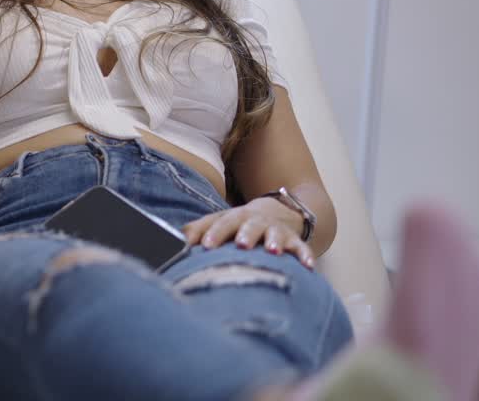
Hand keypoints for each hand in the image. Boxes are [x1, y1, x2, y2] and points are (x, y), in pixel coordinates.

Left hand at [182, 197, 315, 268]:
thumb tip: (170, 237)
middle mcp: (255, 221)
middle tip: (240, 244)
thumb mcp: (218, 222)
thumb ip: (197, 230)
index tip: (203, 245)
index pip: (221, 223)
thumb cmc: (238, 224)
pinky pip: (301, 248)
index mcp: (233, 218)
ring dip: (273, 241)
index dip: (213, 233)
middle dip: (244, 233)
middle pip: (248, 225)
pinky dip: (305, 256)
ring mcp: (275, 230)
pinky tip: (308, 267)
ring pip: (274, 233)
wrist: (277, 212)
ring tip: (271, 250)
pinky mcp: (293, 241)